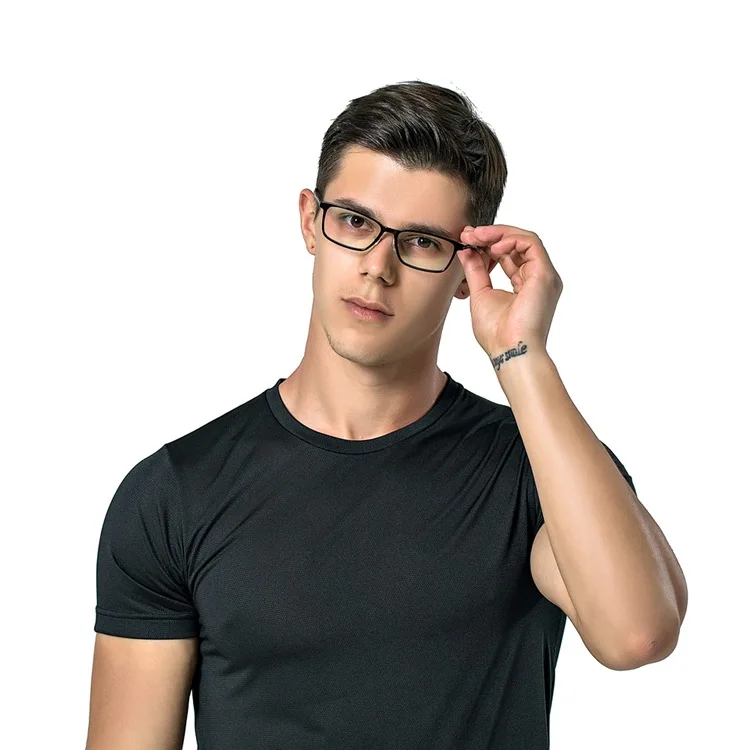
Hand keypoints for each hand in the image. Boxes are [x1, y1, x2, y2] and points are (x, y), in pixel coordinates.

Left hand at [456, 223, 562, 357]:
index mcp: (525, 285)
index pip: (509, 255)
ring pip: (525, 239)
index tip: (467, 239)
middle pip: (517, 245)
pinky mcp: (545, 274)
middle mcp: (538, 278)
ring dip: (498, 234)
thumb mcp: (480, 294)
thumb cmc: (497, 333)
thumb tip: (466, 250)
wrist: (509, 350)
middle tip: (468, 234)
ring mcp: (544, 276)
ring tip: (476, 236)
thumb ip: (476, 271)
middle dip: (491, 235)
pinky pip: (531, 244)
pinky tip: (492, 245)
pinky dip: (510, 239)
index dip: (488, 244)